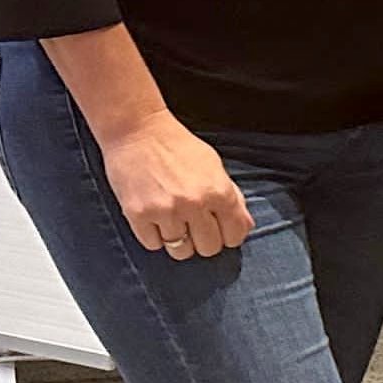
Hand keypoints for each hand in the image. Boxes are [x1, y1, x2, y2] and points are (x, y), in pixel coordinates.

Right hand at [97, 112, 252, 260]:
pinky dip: (156, 237)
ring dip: (180, 242)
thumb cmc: (178, 146)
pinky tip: (156, 221)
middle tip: (197, 228)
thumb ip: (232, 197)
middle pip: (209, 248)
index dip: (230, 236)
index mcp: (218, 191)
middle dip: (205, 241)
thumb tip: (244, 226)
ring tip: (175, 224)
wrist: (137, 131)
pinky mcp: (137, 215)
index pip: (235, 235)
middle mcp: (194, 204)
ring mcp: (165, 211)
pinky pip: (153, 245)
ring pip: (181, 251)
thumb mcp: (214, 166)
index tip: (222, 232)